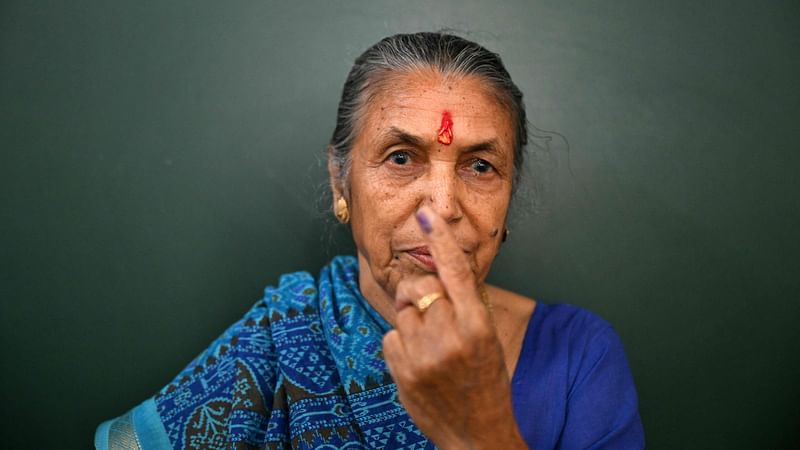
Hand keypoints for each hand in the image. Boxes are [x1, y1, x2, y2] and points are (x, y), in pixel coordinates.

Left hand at [382, 206, 527, 449]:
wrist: (477, 434)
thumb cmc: (486, 382)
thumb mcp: (487, 339)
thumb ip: (466, 306)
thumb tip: (441, 271)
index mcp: (478, 325)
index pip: (457, 272)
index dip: (440, 239)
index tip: (426, 215)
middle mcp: (451, 336)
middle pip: (421, 287)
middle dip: (420, 291)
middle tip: (430, 310)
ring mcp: (424, 355)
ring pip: (403, 311)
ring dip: (413, 322)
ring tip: (431, 346)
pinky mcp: (403, 371)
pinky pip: (391, 335)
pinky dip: (401, 343)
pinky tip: (419, 361)